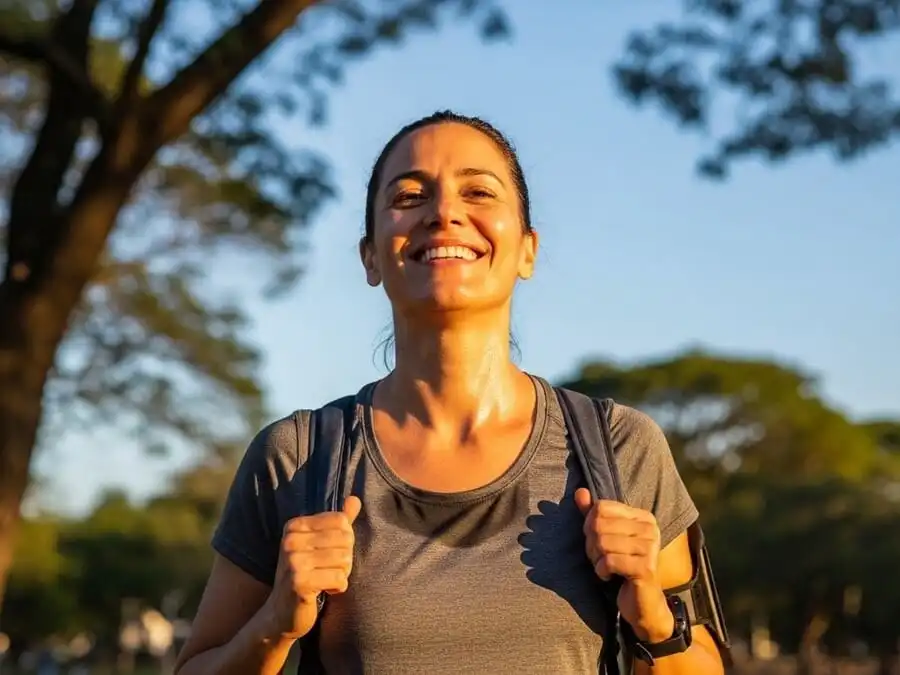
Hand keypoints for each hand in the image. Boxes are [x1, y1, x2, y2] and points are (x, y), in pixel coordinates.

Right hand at [263, 496, 361, 639]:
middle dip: (345, 559)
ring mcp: (293, 561)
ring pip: (345, 559)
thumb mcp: (318, 545)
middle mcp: (291, 540)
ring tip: (326, 580)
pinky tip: (324, 591)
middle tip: (328, 570)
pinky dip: (338, 587)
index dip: (344, 540)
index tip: (329, 553)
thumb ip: (337, 521)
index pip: (340, 521)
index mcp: (294, 526)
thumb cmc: (305, 575)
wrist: (281, 614)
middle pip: (345, 539)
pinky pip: (339, 579)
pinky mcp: (299, 583)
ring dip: (342, 574)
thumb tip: (355, 498)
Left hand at [574, 489, 672, 641]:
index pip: (601, 507)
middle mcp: (650, 529)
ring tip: (605, 567)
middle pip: (599, 524)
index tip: (597, 541)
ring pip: (602, 542)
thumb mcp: (606, 538)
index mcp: (643, 517)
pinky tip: (609, 576)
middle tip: (599, 558)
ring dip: (596, 559)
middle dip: (591, 544)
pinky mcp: (645, 568)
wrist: (642, 604)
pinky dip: (601, 571)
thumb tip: (579, 492)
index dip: (590, 525)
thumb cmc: (622, 567)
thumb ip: (593, 515)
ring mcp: (650, 548)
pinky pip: (609, 561)